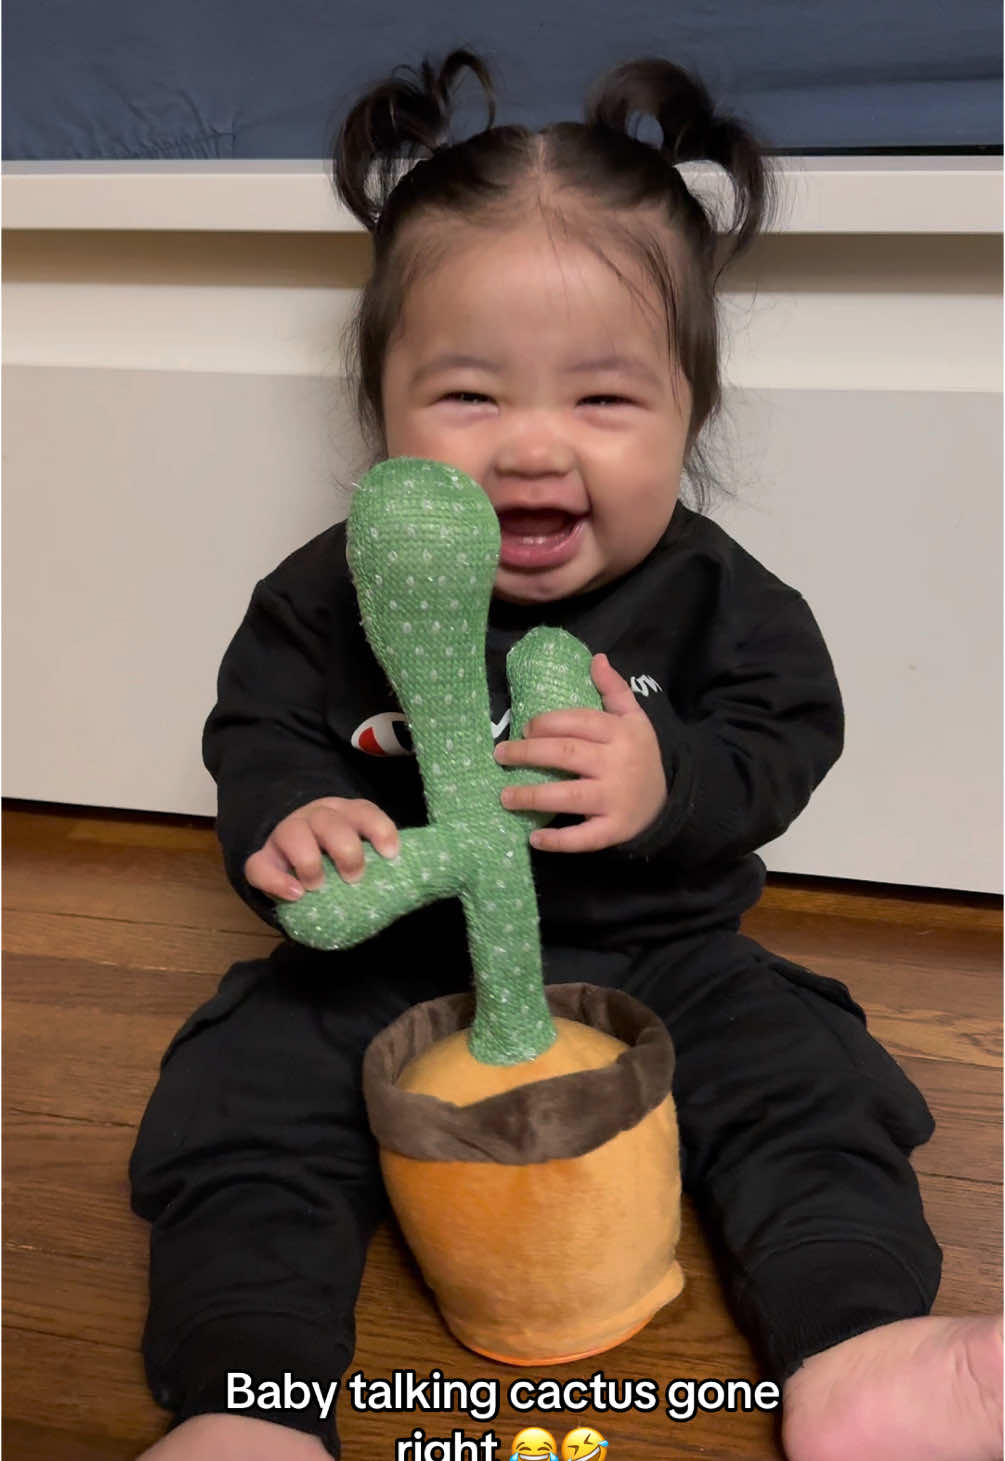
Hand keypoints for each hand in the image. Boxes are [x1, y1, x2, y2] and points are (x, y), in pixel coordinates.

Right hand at [244, 797, 400, 898]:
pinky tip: (295, 894)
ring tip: (318, 886)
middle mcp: (315, 818)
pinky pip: (259, 865)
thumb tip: (408, 882)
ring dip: (310, 862)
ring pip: (293, 833)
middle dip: (346, 850)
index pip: (363, 811)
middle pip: (330, 822)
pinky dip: (276, 881)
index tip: (390, 854)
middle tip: (354, 877)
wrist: (295, 860)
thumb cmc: (338, 859)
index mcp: (345, 814)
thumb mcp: (360, 851)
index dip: (379, 829)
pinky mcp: (263, 858)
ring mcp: (286, 835)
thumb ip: (377, 860)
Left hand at [493, 653, 667, 852]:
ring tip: (504, 796)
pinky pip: (584, 837)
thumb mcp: (635, 718)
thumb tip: (597, 659)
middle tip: (500, 755)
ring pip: (569, 795)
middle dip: (529, 753)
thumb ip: (614, 689)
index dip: (548, 723)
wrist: (670, 801)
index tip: (524, 727)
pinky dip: (558, 840)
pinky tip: (533, 839)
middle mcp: (617, 764)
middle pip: (566, 754)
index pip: (579, 722)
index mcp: (620, 734)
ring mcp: (615, 799)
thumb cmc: (640, 755)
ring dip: (533, 796)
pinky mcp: (614, 829)